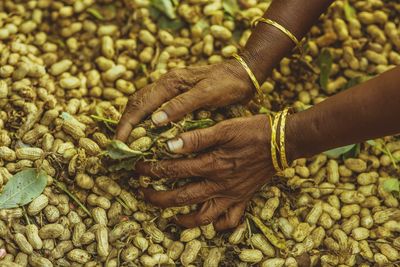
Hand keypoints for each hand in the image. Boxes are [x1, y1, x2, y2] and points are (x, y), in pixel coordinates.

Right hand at [115, 60, 253, 140]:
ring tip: (128, 142)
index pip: (140, 104)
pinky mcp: (177, 94)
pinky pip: (153, 106)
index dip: (127, 125)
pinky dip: (145, 119)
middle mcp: (166, 83)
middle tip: (118, 146)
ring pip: (143, 104)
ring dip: (132, 121)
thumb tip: (154, 121)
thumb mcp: (207, 94)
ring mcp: (170, 88)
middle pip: (136, 103)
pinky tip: (146, 132)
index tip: (119, 144)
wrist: (244, 74)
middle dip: (124, 124)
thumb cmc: (228, 84)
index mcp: (170, 83)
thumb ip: (181, 105)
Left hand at [135, 115, 276, 229]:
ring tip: (170, 218)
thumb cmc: (254, 130)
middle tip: (144, 194)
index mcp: (213, 165)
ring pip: (204, 216)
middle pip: (182, 198)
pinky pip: (230, 220)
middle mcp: (220, 184)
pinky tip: (209, 223)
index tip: (139, 169)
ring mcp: (232, 195)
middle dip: (158, 198)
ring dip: (184, 220)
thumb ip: (196, 138)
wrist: (284, 142)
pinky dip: (218, 225)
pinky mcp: (243, 198)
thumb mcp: (224, 128)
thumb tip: (169, 145)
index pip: (174, 171)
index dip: (153, 170)